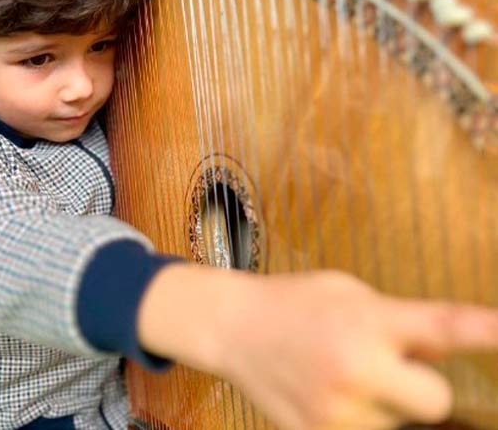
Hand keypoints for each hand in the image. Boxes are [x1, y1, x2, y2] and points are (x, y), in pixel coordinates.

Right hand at [138, 266, 497, 429]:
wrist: (234, 327)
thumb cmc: (294, 300)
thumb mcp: (347, 291)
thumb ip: (398, 319)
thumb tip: (442, 350)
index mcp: (366, 321)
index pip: (443, 328)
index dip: (487, 331)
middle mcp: (355, 370)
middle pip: (436, 401)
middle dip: (422, 384)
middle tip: (391, 363)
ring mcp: (335, 414)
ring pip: (398, 423)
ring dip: (383, 401)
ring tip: (343, 373)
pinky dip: (358, 415)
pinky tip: (327, 390)